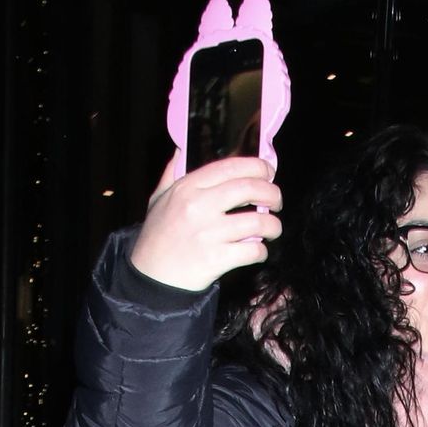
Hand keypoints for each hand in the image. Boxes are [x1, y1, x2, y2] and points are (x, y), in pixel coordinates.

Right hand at [129, 155, 281, 292]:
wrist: (150, 278)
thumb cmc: (157, 237)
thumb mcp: (159, 199)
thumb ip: (172, 173)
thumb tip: (181, 148)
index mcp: (188, 186)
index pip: (231, 167)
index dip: (256, 167)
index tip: (268, 172)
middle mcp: (199, 205)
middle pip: (249, 189)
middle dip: (272, 193)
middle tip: (276, 202)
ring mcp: (208, 233)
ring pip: (257, 222)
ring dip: (273, 226)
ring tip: (273, 229)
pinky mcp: (216, 259)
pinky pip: (252, 251)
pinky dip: (261, 252)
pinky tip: (258, 252)